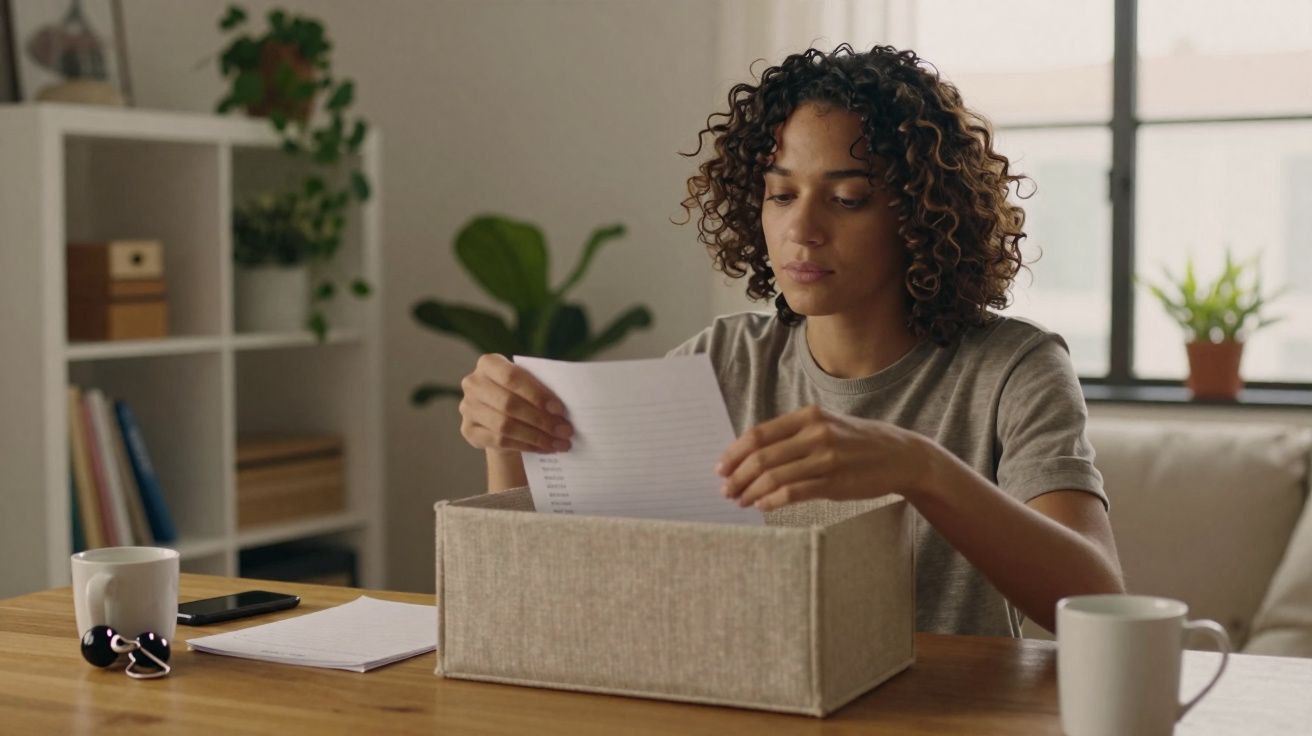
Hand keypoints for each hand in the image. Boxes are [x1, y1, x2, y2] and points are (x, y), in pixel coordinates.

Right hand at [458, 354, 573, 453]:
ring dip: (536, 437)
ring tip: (559, 443)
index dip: (536, 394)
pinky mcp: (469, 430)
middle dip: (541, 420)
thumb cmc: (521, 394)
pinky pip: (500, 441)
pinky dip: (526, 446)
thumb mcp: (529, 384)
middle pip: (509, 404)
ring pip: (505, 426)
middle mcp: (473, 383)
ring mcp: (467, 407)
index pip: (512, 377)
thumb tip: (564, 409)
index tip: (560, 409)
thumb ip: (542, 388)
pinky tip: (545, 448)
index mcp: (489, 363)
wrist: (501, 415)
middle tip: (565, 430)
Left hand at [717, 405, 927, 510]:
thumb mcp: (826, 426)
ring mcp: (826, 458)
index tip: (720, 467)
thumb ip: (793, 435)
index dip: (734, 453)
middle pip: (761, 456)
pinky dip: (772, 501)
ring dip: (750, 491)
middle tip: (725, 490)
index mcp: (808, 416)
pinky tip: (762, 506)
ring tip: (741, 500)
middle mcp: (816, 433)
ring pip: (774, 476)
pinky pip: (793, 493)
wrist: (901, 456)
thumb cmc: (857, 442)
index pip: (759, 434)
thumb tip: (753, 454)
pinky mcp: (835, 483)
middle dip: (738, 476)